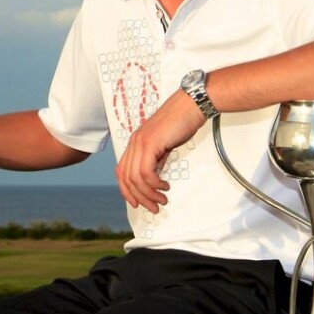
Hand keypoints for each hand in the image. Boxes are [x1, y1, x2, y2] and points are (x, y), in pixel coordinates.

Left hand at [115, 89, 205, 213]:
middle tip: (153, 208)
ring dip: (149, 194)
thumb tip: (154, 177)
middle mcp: (134, 143)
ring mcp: (140, 142)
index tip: (137, 203)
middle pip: (127, 178)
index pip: (122, 172)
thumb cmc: (181, 121)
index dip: (127, 191)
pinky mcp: (150, 143)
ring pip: (136, 178)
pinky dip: (154, 184)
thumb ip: (156, 159)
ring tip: (161, 200)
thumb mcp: (165, 144)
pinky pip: (145, 172)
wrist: (191, 105)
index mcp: (136, 143)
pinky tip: (164, 186)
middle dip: (139, 198)